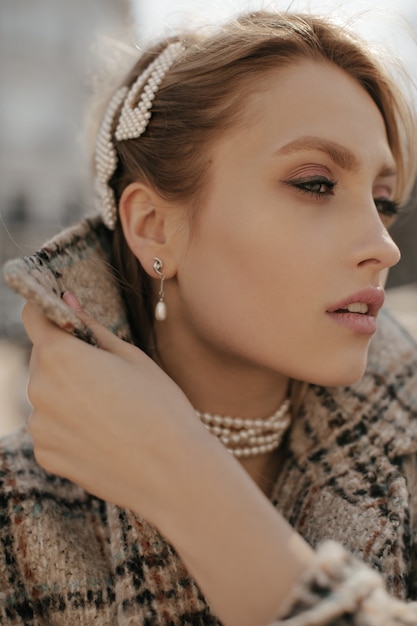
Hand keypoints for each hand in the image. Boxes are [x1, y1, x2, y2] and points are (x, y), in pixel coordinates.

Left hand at [22, 296, 203, 519]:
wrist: (172, 473)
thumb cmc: (160, 407)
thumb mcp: (131, 356)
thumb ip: (90, 326)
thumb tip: (65, 299)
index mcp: (60, 356)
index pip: (34, 316)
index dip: (49, 310)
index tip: (62, 314)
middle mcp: (38, 390)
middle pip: (42, 358)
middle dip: (65, 357)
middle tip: (106, 373)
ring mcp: (40, 427)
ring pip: (47, 394)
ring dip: (66, 393)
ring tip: (109, 410)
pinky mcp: (46, 455)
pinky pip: (50, 428)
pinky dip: (68, 425)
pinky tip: (102, 434)